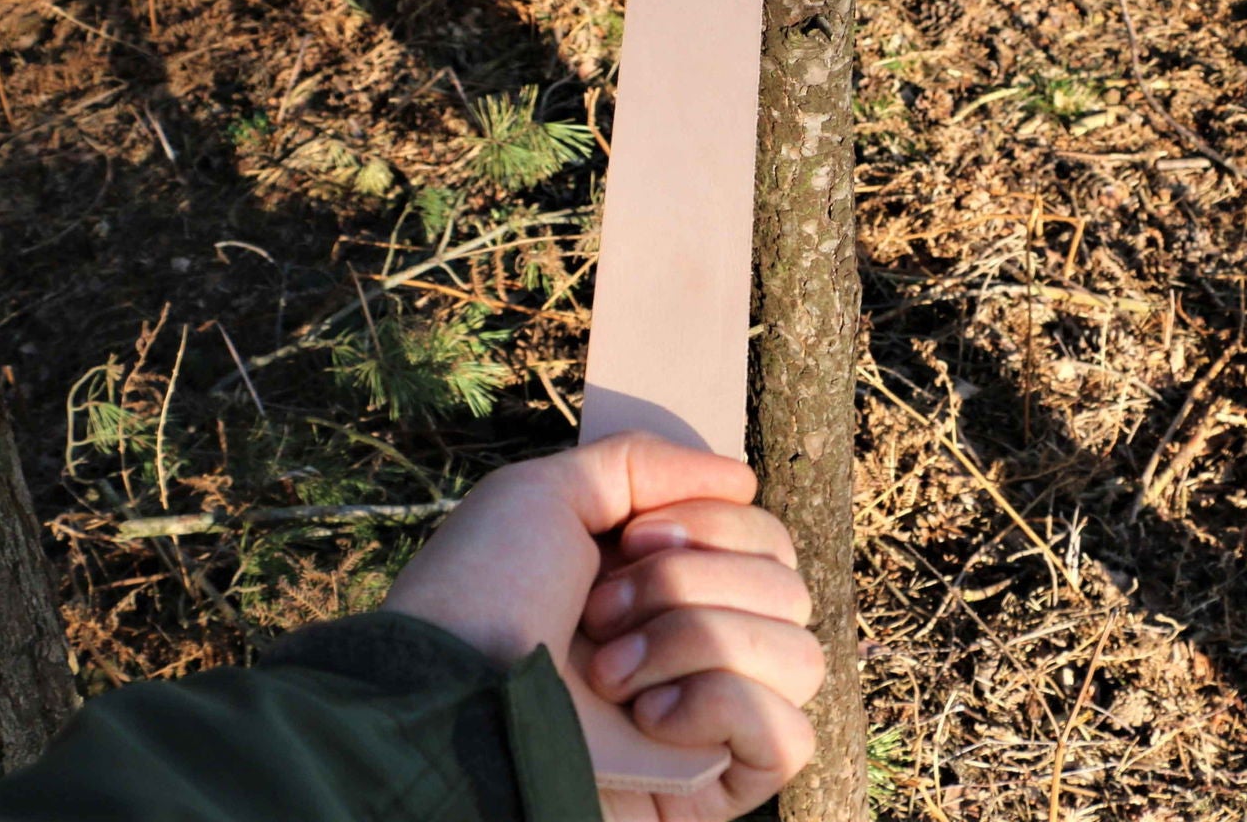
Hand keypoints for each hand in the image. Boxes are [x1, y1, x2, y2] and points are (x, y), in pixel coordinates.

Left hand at [381, 432, 822, 821]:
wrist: (448, 702)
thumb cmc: (484, 598)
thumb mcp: (547, 493)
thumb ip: (643, 463)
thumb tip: (745, 479)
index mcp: (670, 577)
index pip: (767, 534)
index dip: (710, 523)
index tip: (631, 538)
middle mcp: (702, 641)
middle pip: (789, 583)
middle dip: (690, 582)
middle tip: (604, 607)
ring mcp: (714, 716)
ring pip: (799, 651)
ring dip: (697, 641)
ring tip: (613, 670)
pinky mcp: (719, 784)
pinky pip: (789, 734)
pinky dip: (722, 707)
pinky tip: (651, 719)